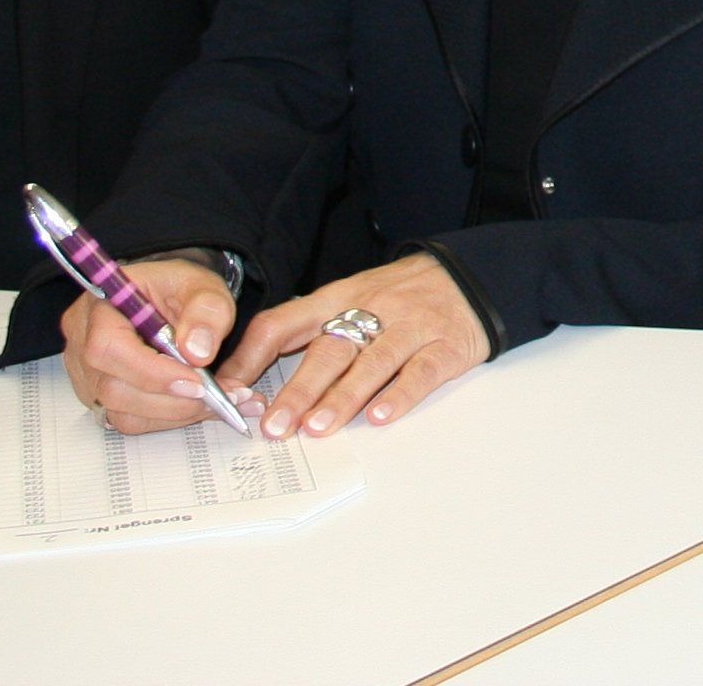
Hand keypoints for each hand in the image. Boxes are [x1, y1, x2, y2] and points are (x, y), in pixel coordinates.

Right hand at [59, 257, 238, 434]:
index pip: (108, 348)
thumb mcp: (202, 287)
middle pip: (113, 389)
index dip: (151, 372)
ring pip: (122, 413)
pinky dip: (167, 417)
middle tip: (218, 396)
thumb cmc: (179, 290)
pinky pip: (131, 420)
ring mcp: (87, 376)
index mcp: (99, 307)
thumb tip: (198, 353)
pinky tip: (198, 405)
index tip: (197, 382)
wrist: (171, 300)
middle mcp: (82, 344)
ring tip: (218, 401)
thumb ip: (207, 312)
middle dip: (170, 400)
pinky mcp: (101, 398)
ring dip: (173, 413)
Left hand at [226, 253, 492, 438]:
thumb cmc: (403, 294)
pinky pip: (419, 371)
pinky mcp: (444, 345)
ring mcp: (410, 327)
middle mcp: (371, 310)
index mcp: (339, 297)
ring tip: (317, 428)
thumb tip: (260, 375)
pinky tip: (381, 416)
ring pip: (371, 362)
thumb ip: (314, 328)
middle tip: (274, 425)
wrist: (472, 274)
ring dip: (342, 397)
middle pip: (329, 349)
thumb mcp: (354, 296)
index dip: (252, 355)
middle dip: (298, 390)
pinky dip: (400, 394)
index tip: (230, 390)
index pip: (284, 321)